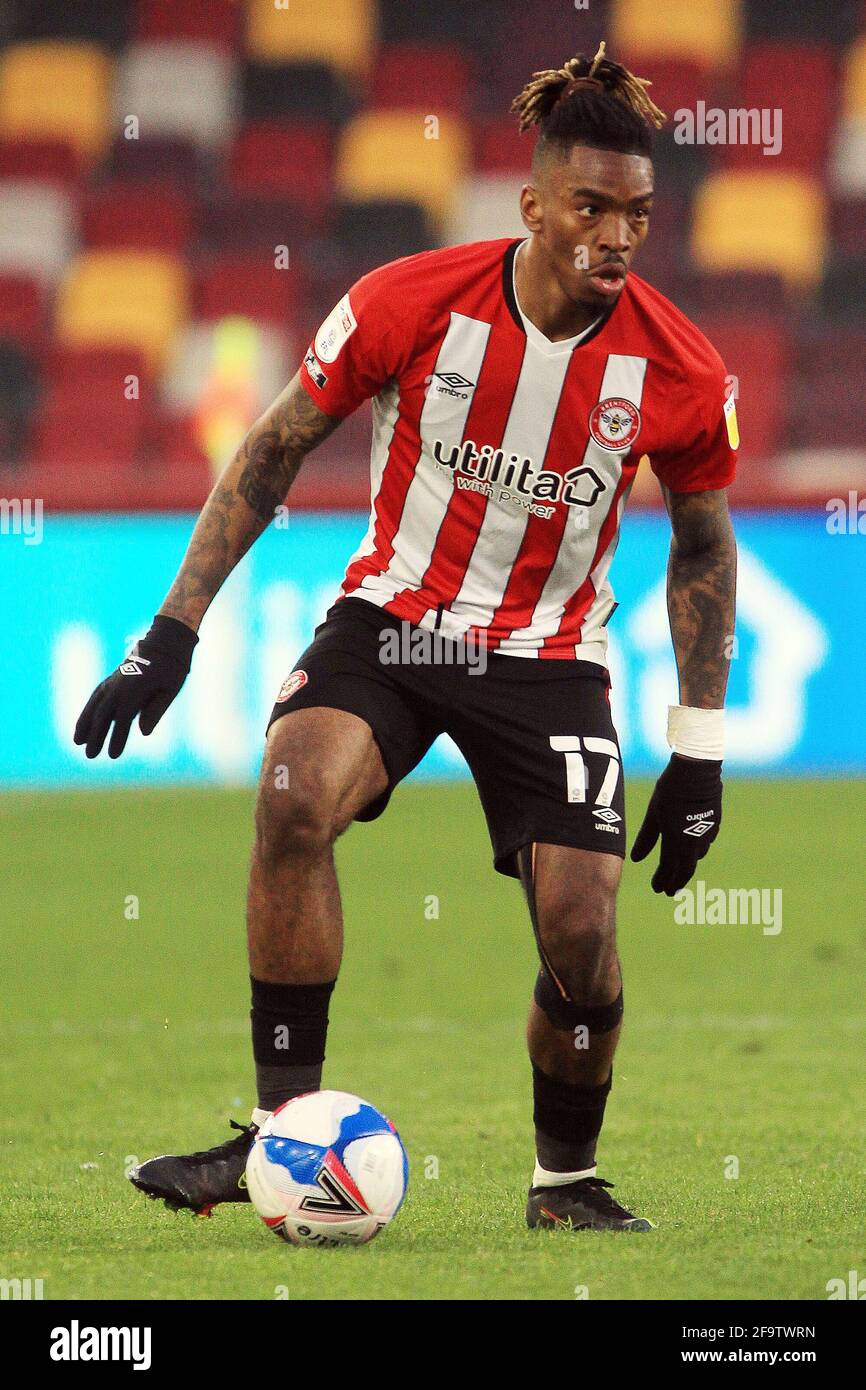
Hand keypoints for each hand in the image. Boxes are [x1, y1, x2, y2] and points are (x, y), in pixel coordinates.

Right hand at [73, 615, 197, 759]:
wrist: (166, 640)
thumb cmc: (173, 667)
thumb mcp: (170, 689)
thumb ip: (155, 710)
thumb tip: (143, 733)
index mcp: (135, 689)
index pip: (122, 719)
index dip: (116, 738)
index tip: (113, 756)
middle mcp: (119, 685)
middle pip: (103, 714)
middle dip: (95, 735)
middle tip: (90, 756)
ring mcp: (114, 680)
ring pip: (94, 704)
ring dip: (84, 722)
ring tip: (76, 741)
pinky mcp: (113, 678)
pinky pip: (96, 695)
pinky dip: (88, 708)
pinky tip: (84, 721)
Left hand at [630, 754, 721, 894]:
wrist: (697, 772)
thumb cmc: (670, 791)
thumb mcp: (653, 815)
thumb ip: (646, 839)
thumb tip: (636, 859)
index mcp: (676, 842)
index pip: (669, 869)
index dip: (662, 881)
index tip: (657, 889)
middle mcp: (694, 842)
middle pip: (686, 869)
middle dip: (676, 881)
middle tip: (669, 892)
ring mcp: (707, 834)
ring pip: (696, 857)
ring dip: (686, 866)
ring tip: (679, 871)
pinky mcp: (714, 824)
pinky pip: (704, 843)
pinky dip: (696, 851)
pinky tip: (692, 849)